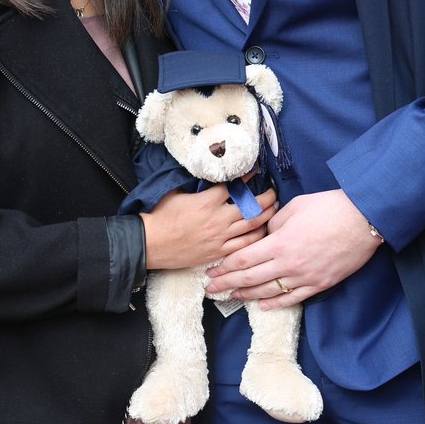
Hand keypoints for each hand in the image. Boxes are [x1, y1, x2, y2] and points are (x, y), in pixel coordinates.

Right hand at [141, 185, 276, 270]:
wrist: (149, 244)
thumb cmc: (160, 216)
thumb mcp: (175, 192)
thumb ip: (193, 183)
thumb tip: (204, 172)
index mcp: (207, 201)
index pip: (234, 186)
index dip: (247, 178)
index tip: (256, 171)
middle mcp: (217, 219)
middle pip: (251, 207)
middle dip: (266, 198)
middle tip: (274, 192)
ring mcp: (219, 238)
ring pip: (251, 227)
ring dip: (266, 217)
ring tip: (274, 210)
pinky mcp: (217, 252)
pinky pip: (243, 246)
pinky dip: (255, 238)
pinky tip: (262, 233)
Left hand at [202, 189, 382, 308]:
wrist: (362, 220)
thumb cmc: (328, 208)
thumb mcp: (294, 207)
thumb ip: (275, 223)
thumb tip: (266, 234)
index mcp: (279, 243)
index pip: (243, 259)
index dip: (224, 268)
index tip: (211, 272)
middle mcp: (288, 264)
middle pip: (250, 279)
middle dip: (227, 285)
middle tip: (210, 290)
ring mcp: (304, 277)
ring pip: (268, 292)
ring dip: (246, 296)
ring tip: (230, 297)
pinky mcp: (319, 284)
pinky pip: (292, 298)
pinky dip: (274, 304)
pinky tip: (261, 305)